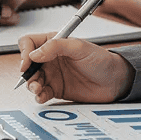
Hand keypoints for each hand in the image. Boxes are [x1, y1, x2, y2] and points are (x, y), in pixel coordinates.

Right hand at [18, 32, 133, 103]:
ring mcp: (52, 74)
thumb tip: (34, 54)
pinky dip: (39, 96)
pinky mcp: (56, 89)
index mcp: (53, 43)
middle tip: (32, 79)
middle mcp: (49, 58)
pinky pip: (41, 93)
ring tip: (37, 89)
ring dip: (31, 85)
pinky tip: (42, 96)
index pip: (29, 43)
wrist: (116, 81)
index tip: (27, 63)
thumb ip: (56, 47)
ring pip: (31, 79)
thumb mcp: (79, 47)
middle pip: (27, 63)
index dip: (24, 52)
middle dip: (26, 72)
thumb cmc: (101, 60)